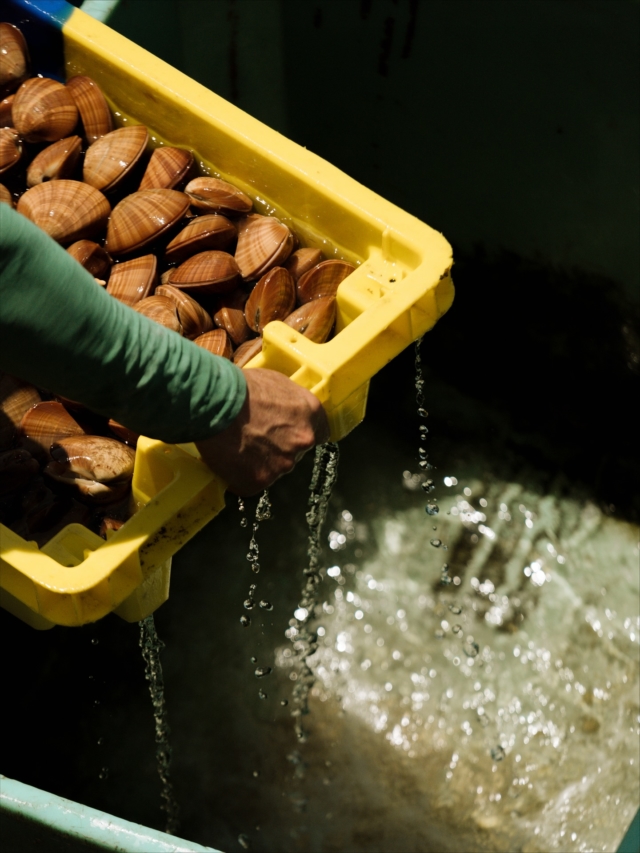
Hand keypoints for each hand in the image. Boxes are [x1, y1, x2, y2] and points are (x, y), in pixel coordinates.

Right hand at [195, 368, 329, 494]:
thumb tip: (285, 410)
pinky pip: (252, 483)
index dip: (303, 433)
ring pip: (274, 469)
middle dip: (279, 448)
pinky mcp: (259, 481)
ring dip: (260, 463)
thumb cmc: (240, 386)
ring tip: (238, 447)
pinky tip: (229, 461)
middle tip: (256, 438)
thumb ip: (289, 402)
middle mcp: (302, 442)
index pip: (321, 433)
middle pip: (296, 452)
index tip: (291, 433)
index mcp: (311, 414)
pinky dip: (241, 476)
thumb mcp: (275, 382)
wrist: (214, 403)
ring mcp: (282, 464)